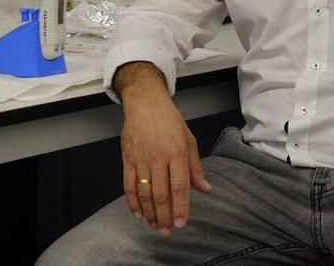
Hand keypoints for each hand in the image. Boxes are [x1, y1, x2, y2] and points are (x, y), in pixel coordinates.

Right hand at [114, 62, 212, 235]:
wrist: (145, 103)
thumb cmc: (170, 121)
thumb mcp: (189, 140)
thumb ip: (196, 168)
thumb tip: (206, 190)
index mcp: (177, 153)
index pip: (180, 186)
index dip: (180, 207)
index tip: (181, 224)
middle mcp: (158, 157)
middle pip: (161, 193)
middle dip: (164, 216)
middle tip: (167, 231)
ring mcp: (141, 158)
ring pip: (144, 192)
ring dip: (149, 212)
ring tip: (154, 225)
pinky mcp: (127, 158)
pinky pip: (128, 184)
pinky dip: (132, 201)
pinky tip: (138, 213)